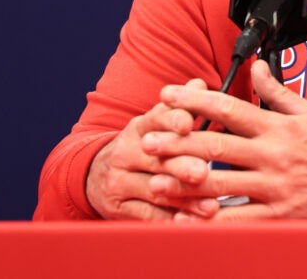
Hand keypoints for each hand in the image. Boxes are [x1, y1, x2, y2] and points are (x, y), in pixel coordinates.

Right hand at [86, 78, 214, 219]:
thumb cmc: (141, 146)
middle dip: (181, 165)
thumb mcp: (154, 123)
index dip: (171, 120)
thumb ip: (179, 106)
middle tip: (203, 170)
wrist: (96, 174)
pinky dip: (171, 220)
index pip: (155, 120)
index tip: (187, 123)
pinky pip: (147, 216)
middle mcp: (125, 153)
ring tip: (211, 205)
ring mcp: (119, 182)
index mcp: (139, 127)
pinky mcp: (119, 208)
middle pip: (156, 159)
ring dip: (185, 199)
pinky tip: (190, 223)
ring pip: (155, 191)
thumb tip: (199, 83)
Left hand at [146, 60, 306, 220]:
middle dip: (178, 142)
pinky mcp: (277, 215)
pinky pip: (236, 220)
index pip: (230, 108)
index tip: (168, 94)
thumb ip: (277, 90)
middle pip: (216, 146)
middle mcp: (273, 155)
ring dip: (184, 182)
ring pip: (220, 184)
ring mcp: (274, 187)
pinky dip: (208, 220)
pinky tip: (184, 218)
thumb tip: (256, 66)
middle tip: (149, 139)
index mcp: (278, 127)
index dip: (195, 100)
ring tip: (156, 180)